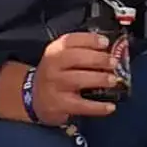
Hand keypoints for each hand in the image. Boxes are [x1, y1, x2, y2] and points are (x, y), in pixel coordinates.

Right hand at [5, 30, 125, 126]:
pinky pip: (81, 105)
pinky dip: (97, 107)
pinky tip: (110, 106)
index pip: (71, 40)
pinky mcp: (58, 105)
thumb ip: (80, 51)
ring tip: (113, 80)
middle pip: (75, 58)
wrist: (34, 97)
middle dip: (98, 59)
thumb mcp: (61, 58)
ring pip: (78, 80)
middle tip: (113, 63)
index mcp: (54, 51)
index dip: (89, 40)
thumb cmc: (55, 74)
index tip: (105, 42)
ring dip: (99, 79)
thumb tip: (110, 50)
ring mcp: (54, 86)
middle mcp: (52, 66)